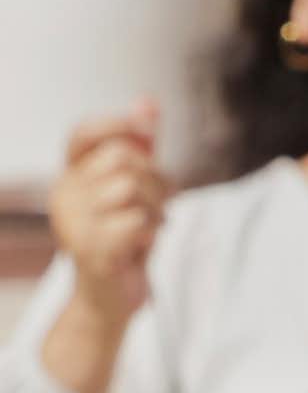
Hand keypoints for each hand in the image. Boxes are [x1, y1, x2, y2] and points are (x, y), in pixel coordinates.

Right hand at [49, 102, 166, 327]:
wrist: (113, 292)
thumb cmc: (127, 233)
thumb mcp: (138, 183)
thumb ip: (141, 143)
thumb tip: (147, 100)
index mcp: (70, 175)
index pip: (84, 133)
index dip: (120, 124)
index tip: (148, 131)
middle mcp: (63, 195)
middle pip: (123, 157)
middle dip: (156, 178)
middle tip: (157, 203)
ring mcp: (72, 223)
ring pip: (132, 187)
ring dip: (157, 207)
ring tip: (149, 225)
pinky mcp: (89, 250)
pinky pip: (136, 220)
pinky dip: (152, 230)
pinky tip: (141, 244)